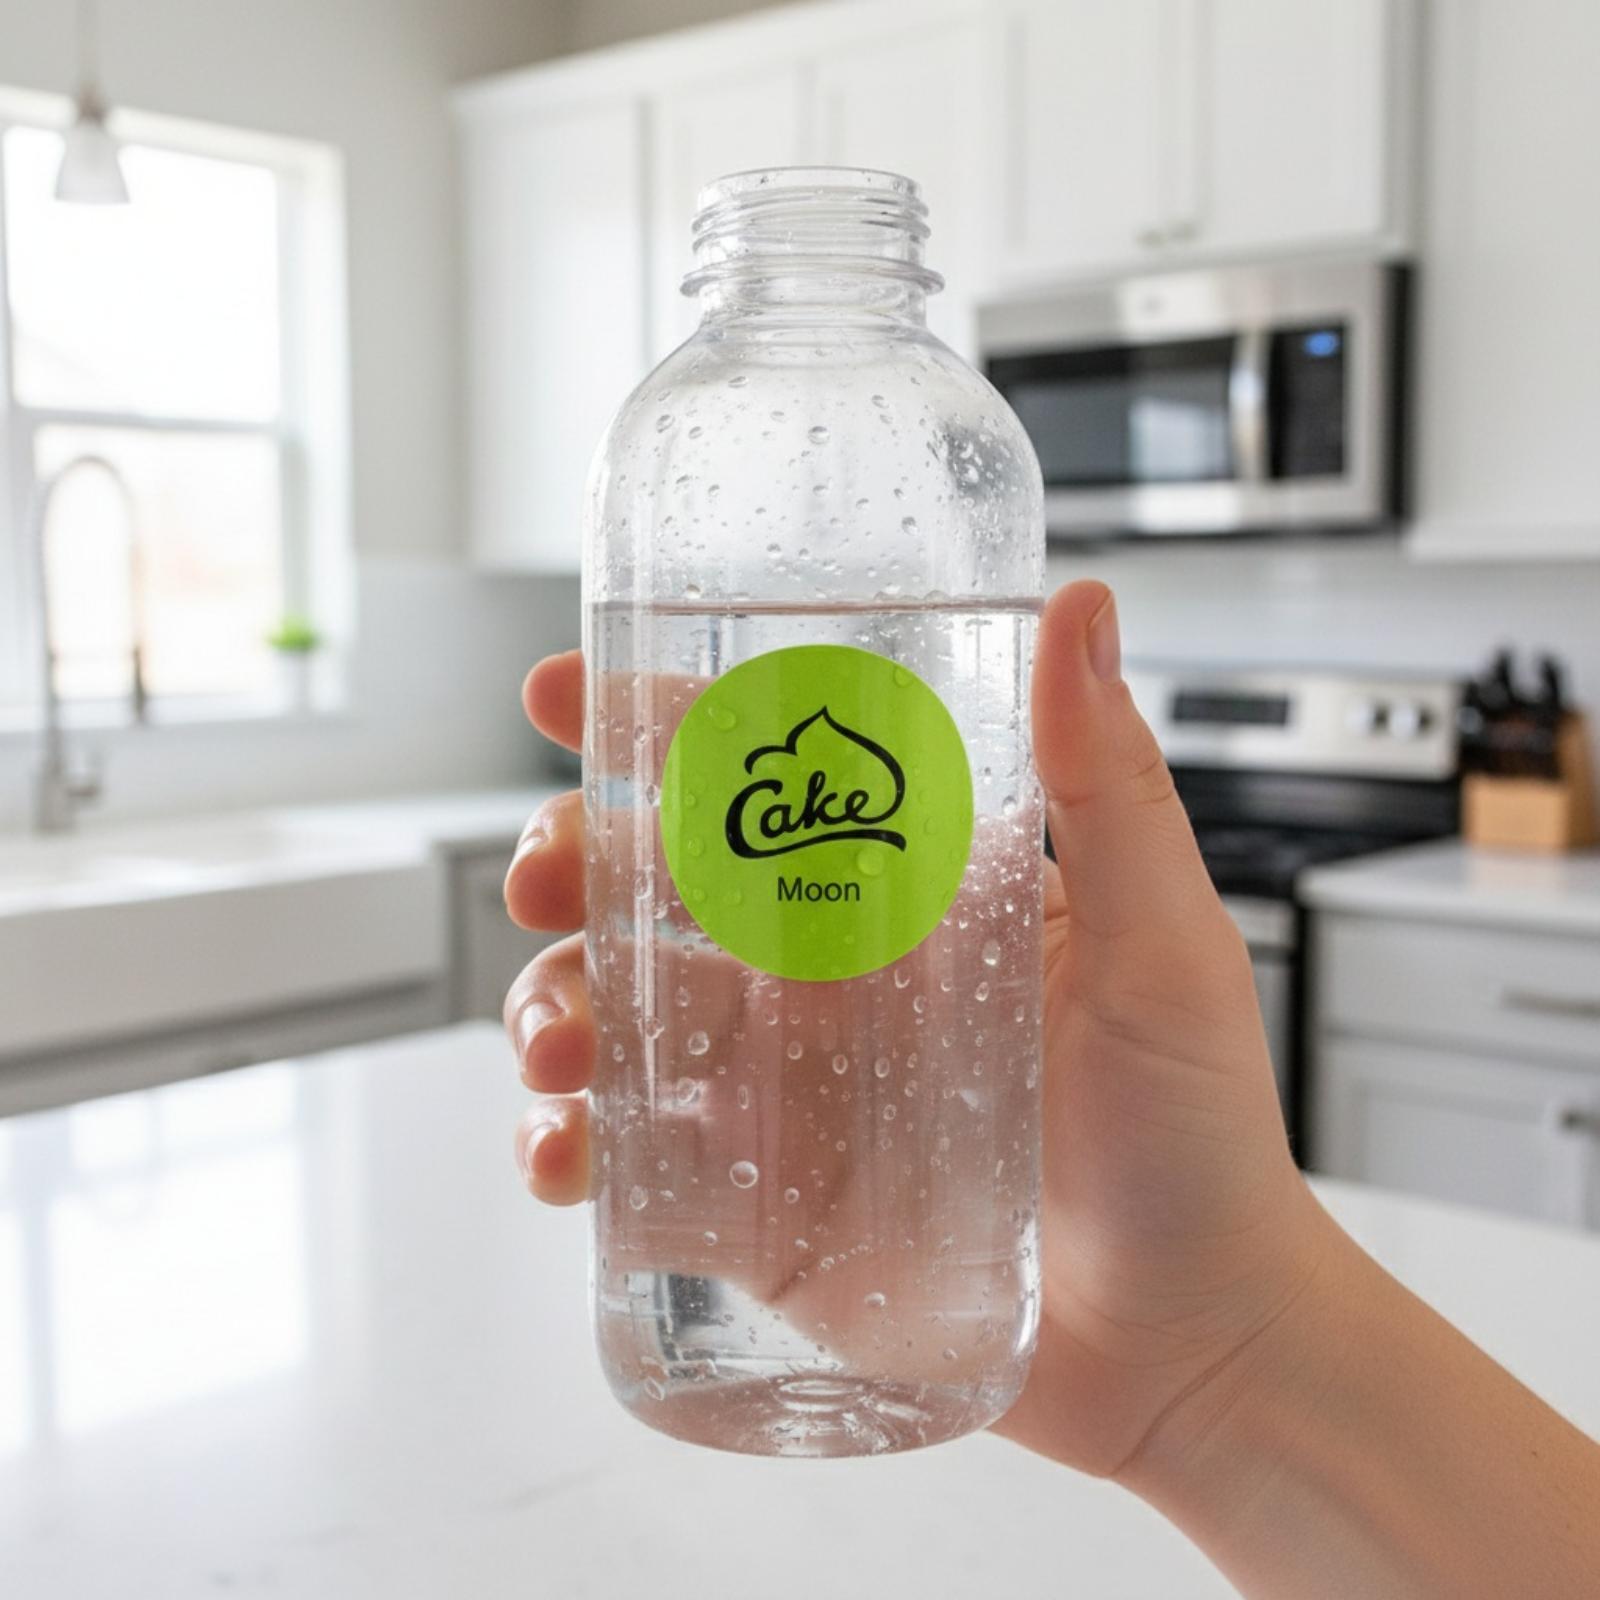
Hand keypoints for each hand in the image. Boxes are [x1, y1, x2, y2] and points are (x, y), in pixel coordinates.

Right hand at [505, 579, 1331, 1476]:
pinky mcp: (766, 1207)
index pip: (765, 783)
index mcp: (906, 898)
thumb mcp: (1158, 941)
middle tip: (545, 875)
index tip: (564, 693)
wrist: (1195, 1340)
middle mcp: (832, 984)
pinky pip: (640, 1164)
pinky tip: (568, 1153)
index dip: (653, 727)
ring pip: (628, 1021)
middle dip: (571, 866)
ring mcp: (790, 1095)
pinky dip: (576, 1151)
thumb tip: (1083, 609)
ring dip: (558, 1009)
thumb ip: (1109, 784)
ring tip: (561, 1043)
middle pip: (657, 895)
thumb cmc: (1198, 1134)